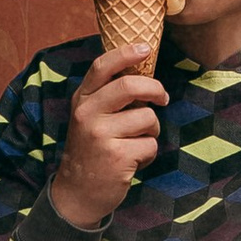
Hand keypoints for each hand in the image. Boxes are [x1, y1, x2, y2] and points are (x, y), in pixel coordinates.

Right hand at [48, 41, 165, 229]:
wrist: (77, 194)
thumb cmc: (91, 150)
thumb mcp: (89, 118)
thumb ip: (107, 96)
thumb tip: (142, 73)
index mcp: (82, 100)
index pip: (102, 66)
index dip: (126, 53)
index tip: (145, 47)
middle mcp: (88, 114)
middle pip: (130, 85)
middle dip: (155, 89)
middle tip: (162, 98)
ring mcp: (101, 135)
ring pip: (147, 118)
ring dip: (151, 131)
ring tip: (136, 143)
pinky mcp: (117, 156)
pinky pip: (150, 144)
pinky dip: (148, 153)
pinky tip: (133, 161)